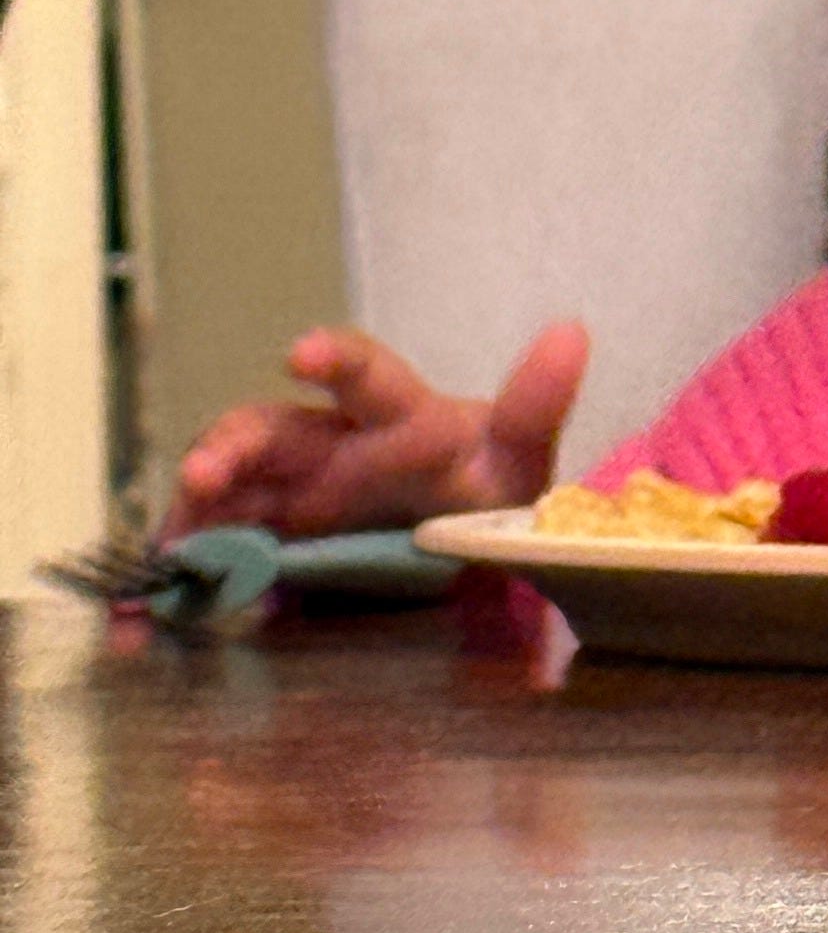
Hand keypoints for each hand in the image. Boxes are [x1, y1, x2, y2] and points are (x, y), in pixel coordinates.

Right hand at [160, 322, 589, 539]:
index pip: (360, 375)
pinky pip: (213, 551)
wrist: (464, 543)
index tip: (302, 355)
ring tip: (174, 543)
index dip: (331, 359)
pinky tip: (151, 603)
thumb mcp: (518, 458)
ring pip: (226, 488)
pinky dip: (180, 572)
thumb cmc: (486, 486)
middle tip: (204, 476)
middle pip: (265, 431)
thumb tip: (572, 330)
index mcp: (390, 415)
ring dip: (195, 508)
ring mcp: (289, 497)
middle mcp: (327, 447)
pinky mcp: (266, 547)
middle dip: (229, 448)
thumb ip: (536, 405)